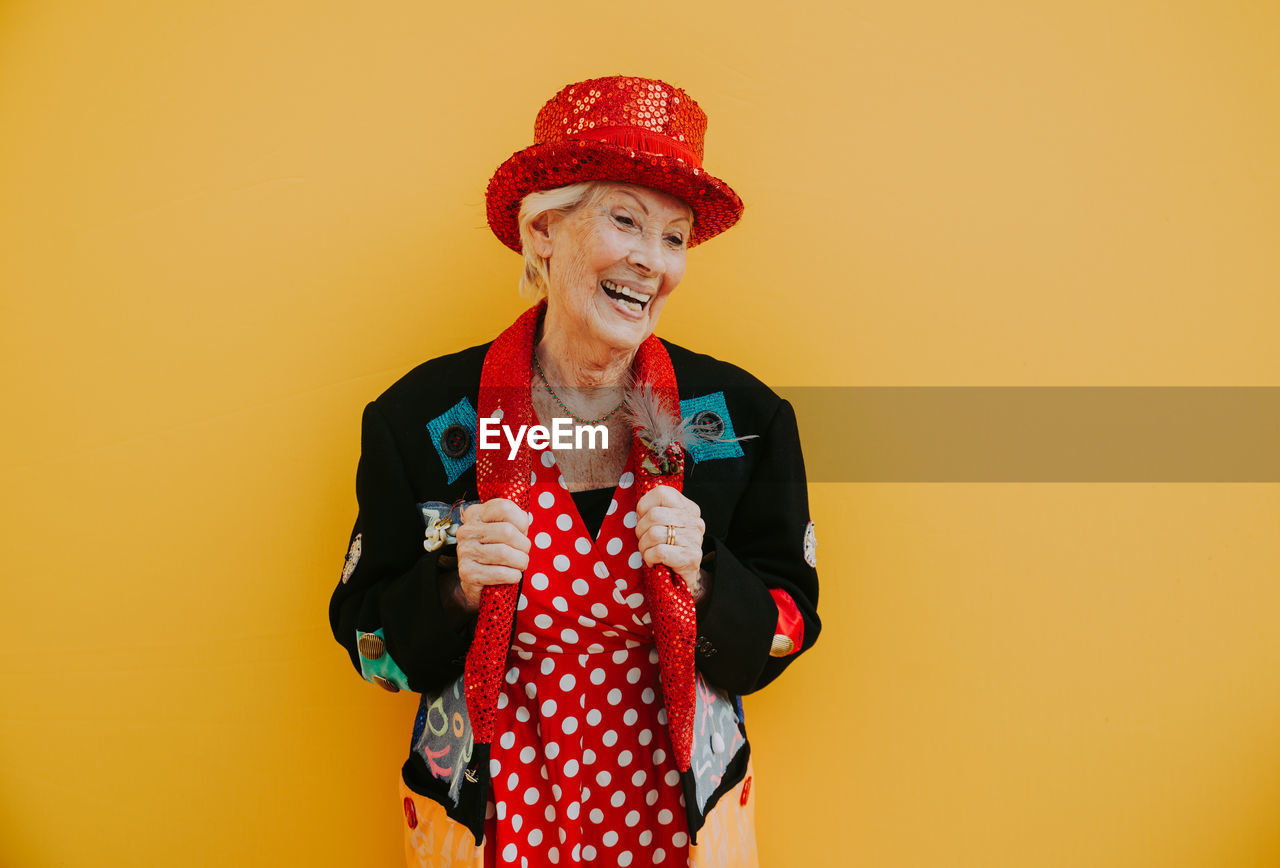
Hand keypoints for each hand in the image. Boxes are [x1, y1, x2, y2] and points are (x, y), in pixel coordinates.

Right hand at [450, 498, 530, 612]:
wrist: (477, 579)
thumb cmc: (496, 550)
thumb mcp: (503, 529)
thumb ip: (514, 521)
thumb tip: (524, 521)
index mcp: (475, 514)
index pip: (505, 508)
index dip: (521, 522)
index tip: (522, 532)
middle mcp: (466, 530)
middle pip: (507, 531)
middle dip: (523, 545)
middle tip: (523, 552)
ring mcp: (464, 551)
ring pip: (504, 553)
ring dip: (520, 562)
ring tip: (520, 565)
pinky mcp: (467, 573)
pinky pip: (500, 573)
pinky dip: (513, 576)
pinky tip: (512, 575)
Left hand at [634, 485, 708, 601]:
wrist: (683, 578)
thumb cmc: (668, 548)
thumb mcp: (663, 525)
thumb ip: (653, 512)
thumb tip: (638, 510)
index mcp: (687, 508)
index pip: (661, 493)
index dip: (644, 506)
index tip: (643, 520)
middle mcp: (694, 521)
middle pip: (654, 515)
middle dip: (641, 530)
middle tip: (644, 541)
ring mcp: (694, 539)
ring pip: (654, 534)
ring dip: (644, 547)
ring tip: (648, 552)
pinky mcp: (690, 557)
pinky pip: (659, 551)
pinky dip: (649, 558)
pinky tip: (653, 562)